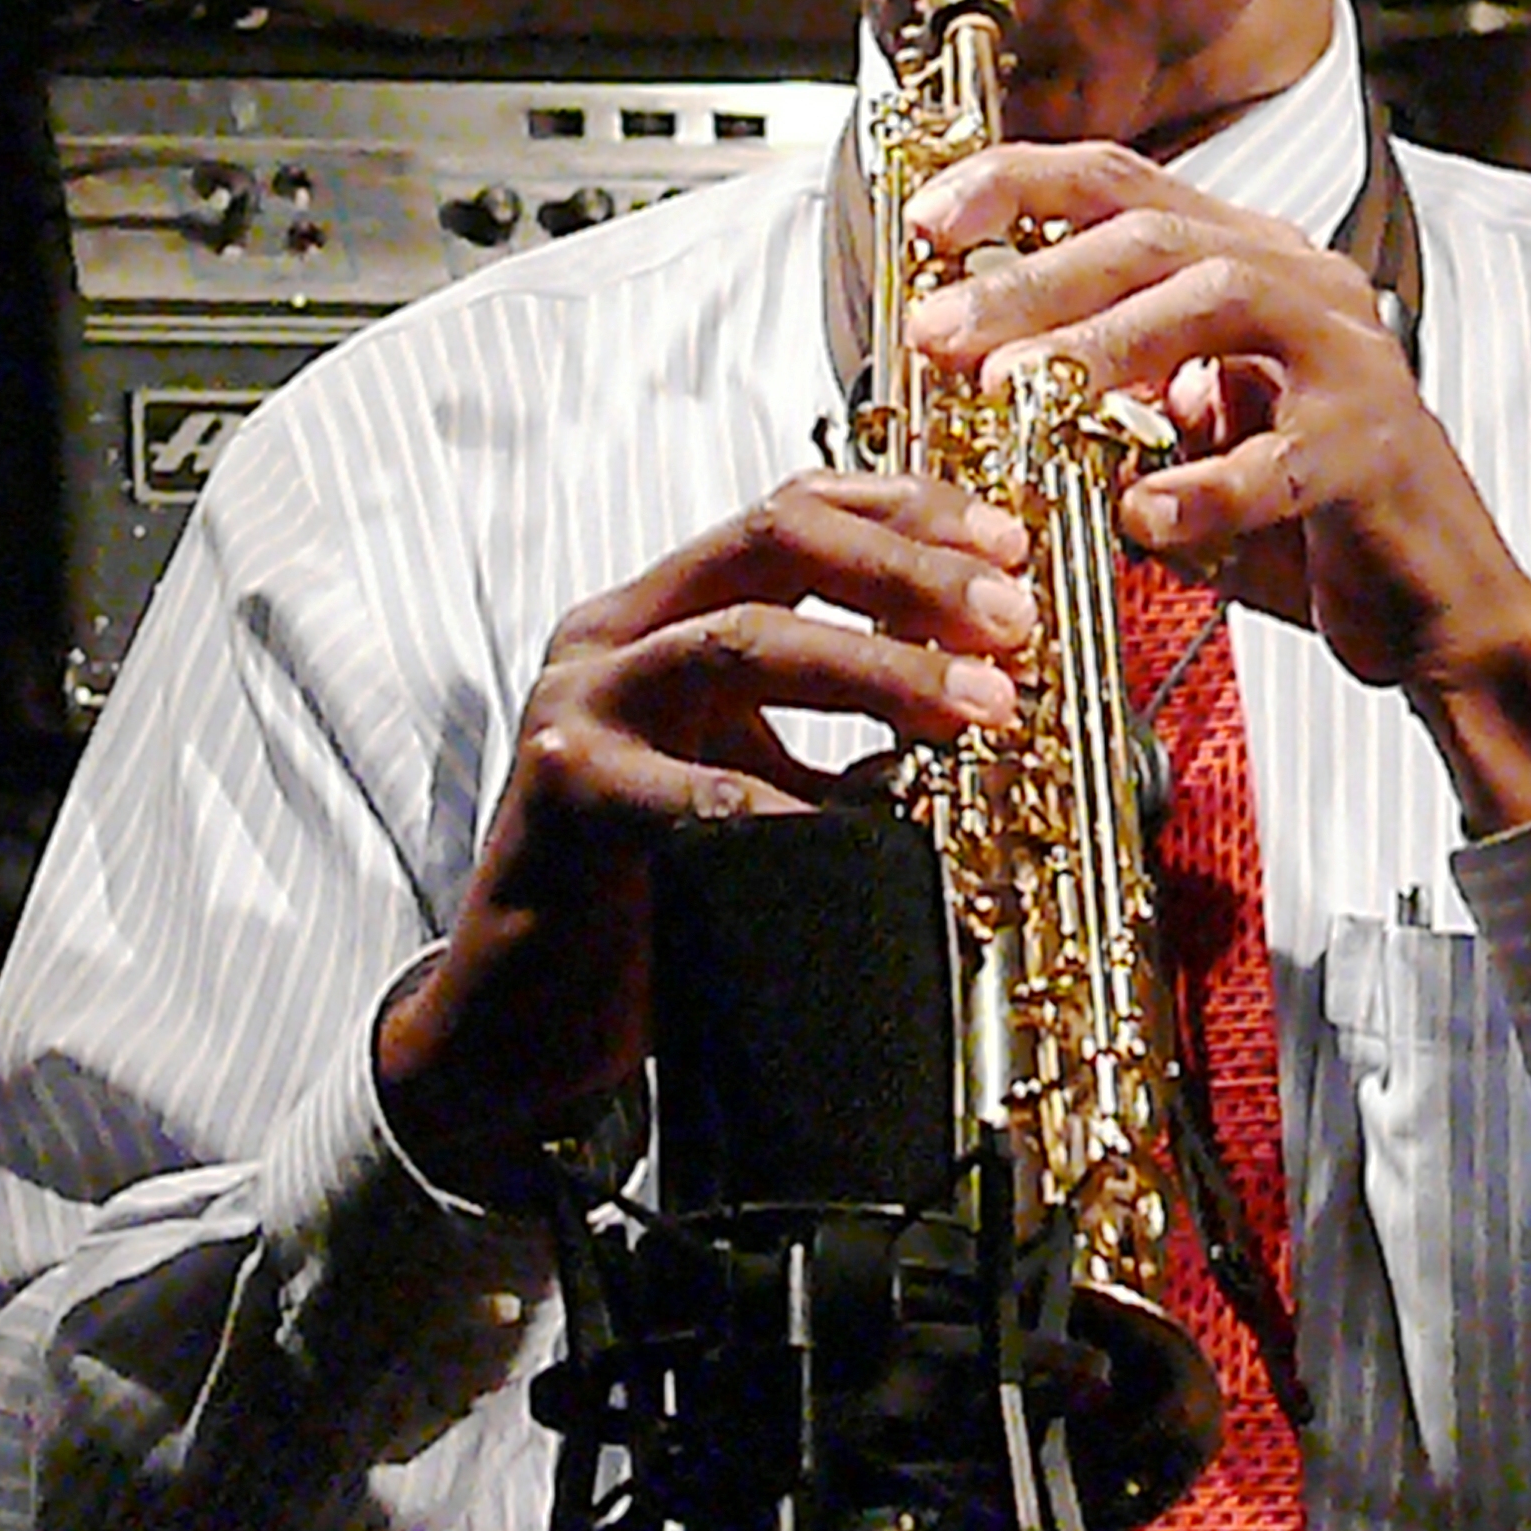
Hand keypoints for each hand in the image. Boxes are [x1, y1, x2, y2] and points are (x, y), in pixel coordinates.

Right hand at [376, 471, 1032, 1204]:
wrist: (518, 1021)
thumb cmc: (647, 893)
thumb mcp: (749, 777)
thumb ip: (836, 729)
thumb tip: (979, 698)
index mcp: (660, 613)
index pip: (792, 509)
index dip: (907, 511)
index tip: (1010, 545)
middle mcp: (613, 636)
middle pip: (775, 540)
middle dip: (909, 570)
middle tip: (1012, 620)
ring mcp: (581, 708)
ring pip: (741, 643)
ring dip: (879, 667)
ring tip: (980, 706)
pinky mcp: (564, 798)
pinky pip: (697, 791)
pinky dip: (795, 809)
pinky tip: (869, 831)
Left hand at [901, 140, 1530, 830]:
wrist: (1435, 608)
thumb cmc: (1298, 524)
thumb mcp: (1179, 440)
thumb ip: (1101, 395)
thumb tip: (967, 374)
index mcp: (1253, 264)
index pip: (1127, 183)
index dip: (1020, 186)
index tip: (928, 221)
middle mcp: (1306, 287)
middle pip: (1158, 233)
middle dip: (1034, 275)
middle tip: (939, 330)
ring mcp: (1350, 362)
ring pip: (1221, 302)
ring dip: (1106, 345)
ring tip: (1017, 393)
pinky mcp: (1378, 452)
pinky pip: (1282, 459)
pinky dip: (1204, 488)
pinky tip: (1139, 517)